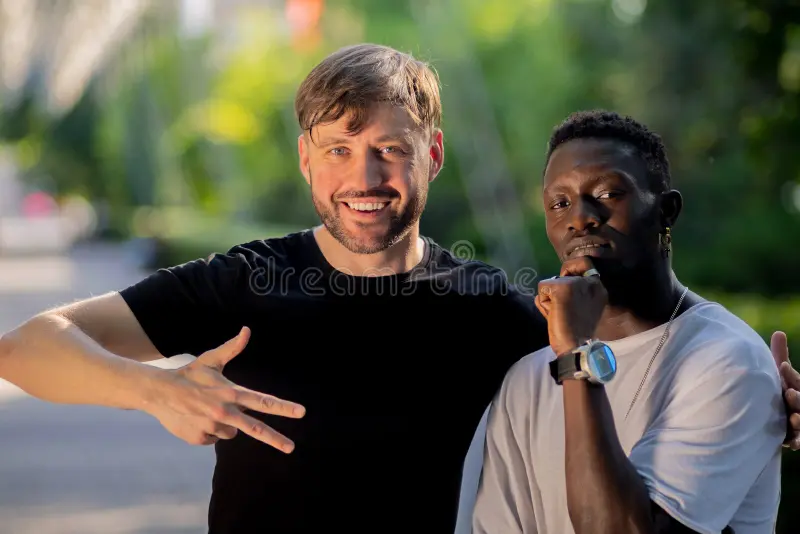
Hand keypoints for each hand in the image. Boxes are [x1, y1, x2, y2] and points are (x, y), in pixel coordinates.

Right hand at [146, 327, 304, 452]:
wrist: (158, 392)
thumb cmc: (189, 374)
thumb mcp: (211, 360)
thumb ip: (232, 348)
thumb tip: (247, 330)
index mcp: (231, 393)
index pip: (263, 401)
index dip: (283, 407)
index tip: (301, 412)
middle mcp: (225, 412)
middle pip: (256, 428)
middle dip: (275, 439)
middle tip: (291, 448)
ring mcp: (212, 427)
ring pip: (231, 432)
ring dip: (226, 423)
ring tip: (208, 409)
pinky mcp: (200, 438)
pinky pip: (214, 438)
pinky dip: (209, 430)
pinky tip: (197, 418)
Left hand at [535, 257, 607, 355]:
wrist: (577, 346)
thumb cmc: (576, 332)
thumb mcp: (582, 308)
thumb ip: (573, 294)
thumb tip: (552, 285)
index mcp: (598, 288)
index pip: (584, 263)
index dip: (572, 268)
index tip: (567, 283)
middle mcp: (590, 281)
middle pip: (563, 274)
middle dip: (557, 290)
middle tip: (563, 309)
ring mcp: (576, 283)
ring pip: (551, 282)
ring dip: (549, 298)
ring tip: (558, 314)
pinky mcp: (562, 287)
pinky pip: (542, 289)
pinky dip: (543, 303)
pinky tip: (552, 314)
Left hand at [771, 331, 799, 449]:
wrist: (788, 415)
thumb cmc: (784, 390)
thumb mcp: (781, 375)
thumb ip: (780, 355)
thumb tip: (779, 332)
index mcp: (797, 387)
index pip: (795, 379)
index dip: (789, 374)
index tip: (782, 366)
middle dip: (798, 397)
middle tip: (790, 392)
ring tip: (795, 418)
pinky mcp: (797, 435)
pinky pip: (799, 440)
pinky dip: (796, 441)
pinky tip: (791, 443)